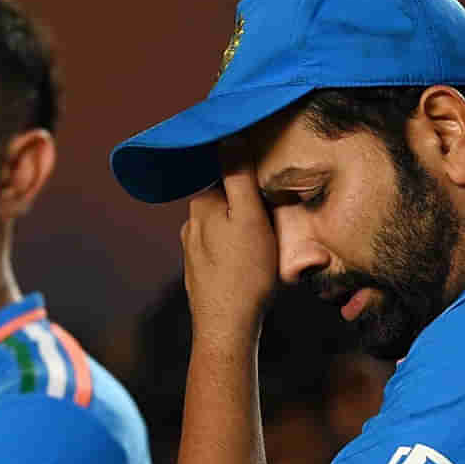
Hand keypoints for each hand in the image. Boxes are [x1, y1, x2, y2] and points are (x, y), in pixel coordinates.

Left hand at [181, 163, 277, 346]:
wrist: (227, 328)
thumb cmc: (245, 273)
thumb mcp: (251, 217)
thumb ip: (239, 175)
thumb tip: (229, 135)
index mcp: (202, 204)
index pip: (229, 177)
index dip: (253, 182)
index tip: (270, 195)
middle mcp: (191, 223)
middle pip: (227, 202)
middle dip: (249, 208)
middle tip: (274, 224)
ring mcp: (193, 250)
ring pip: (225, 227)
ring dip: (244, 231)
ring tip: (265, 248)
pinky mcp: (200, 272)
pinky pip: (222, 250)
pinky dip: (237, 253)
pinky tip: (251, 267)